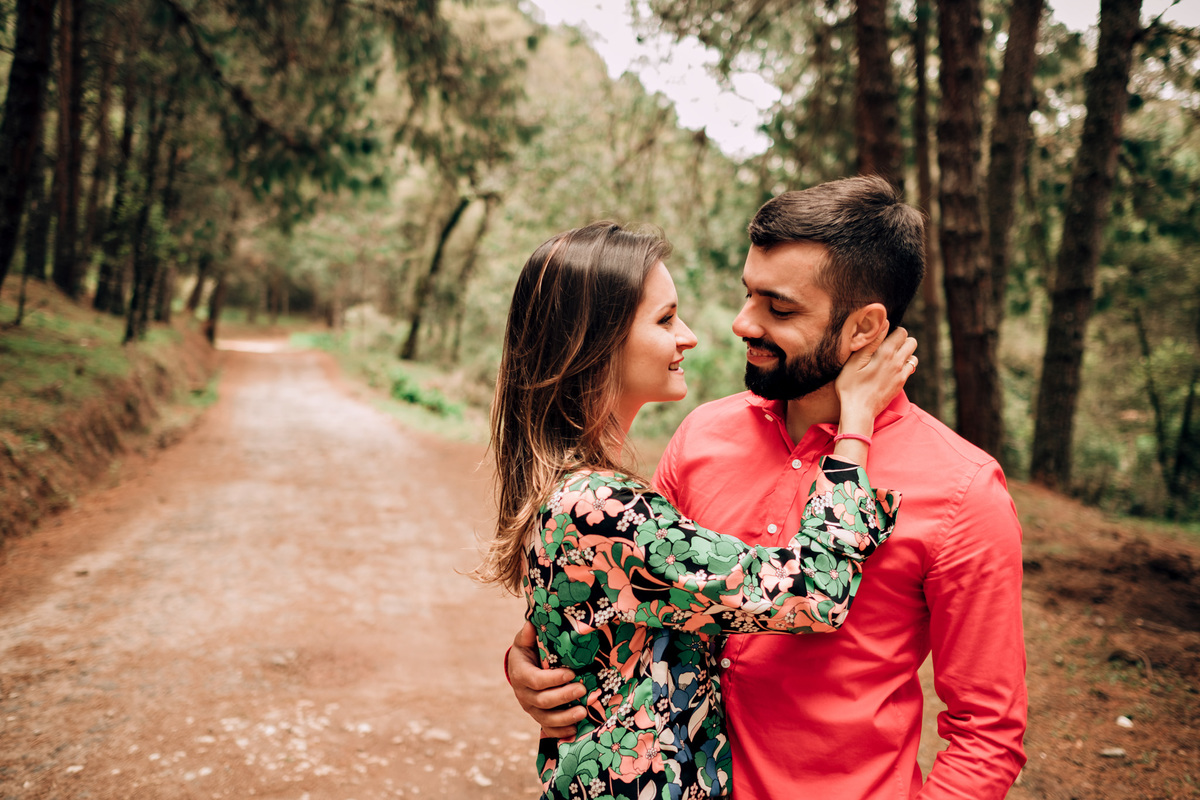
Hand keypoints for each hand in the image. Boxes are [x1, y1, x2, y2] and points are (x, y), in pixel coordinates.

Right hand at [507, 621, 585, 737]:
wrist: (520, 669)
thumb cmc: (527, 652)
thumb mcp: (525, 641)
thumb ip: (528, 635)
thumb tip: (531, 624)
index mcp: (520, 674)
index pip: (536, 680)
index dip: (553, 679)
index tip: (572, 673)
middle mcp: (523, 694)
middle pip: (543, 700)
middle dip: (564, 696)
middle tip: (582, 689)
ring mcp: (530, 708)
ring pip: (546, 718)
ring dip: (565, 717)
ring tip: (583, 712)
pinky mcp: (538, 717)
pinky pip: (548, 729)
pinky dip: (560, 732)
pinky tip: (575, 730)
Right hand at [835, 326, 917, 421]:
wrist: (859, 411)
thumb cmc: (851, 386)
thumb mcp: (854, 361)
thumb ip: (871, 341)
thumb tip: (883, 323)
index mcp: (885, 353)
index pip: (901, 332)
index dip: (891, 331)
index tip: (880, 337)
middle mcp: (897, 362)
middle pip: (911, 342)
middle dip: (901, 340)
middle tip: (885, 346)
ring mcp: (901, 374)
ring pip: (913, 356)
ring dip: (904, 354)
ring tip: (888, 358)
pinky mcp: (901, 384)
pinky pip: (910, 369)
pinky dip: (903, 366)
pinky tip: (890, 370)